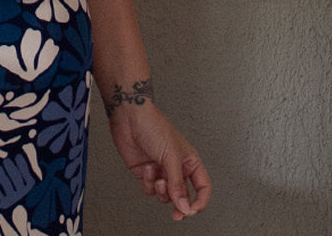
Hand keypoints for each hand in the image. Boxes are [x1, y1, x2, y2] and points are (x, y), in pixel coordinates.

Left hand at [109, 103, 210, 220]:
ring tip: (157, 176)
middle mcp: (176, 168)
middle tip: (176, 214)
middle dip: (179, 204)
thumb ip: (178, 184)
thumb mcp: (171, 156)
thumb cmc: (154, 126)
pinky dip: (148, 183)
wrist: (129, 117)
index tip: (191, 211)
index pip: (202, 188)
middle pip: (183, 196)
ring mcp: (160, 171)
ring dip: (161, 190)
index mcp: (189, 161)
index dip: (200, 202)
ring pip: (166, 195)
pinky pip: (150, 190)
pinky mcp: (145, 173)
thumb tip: (184, 206)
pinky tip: (146, 168)